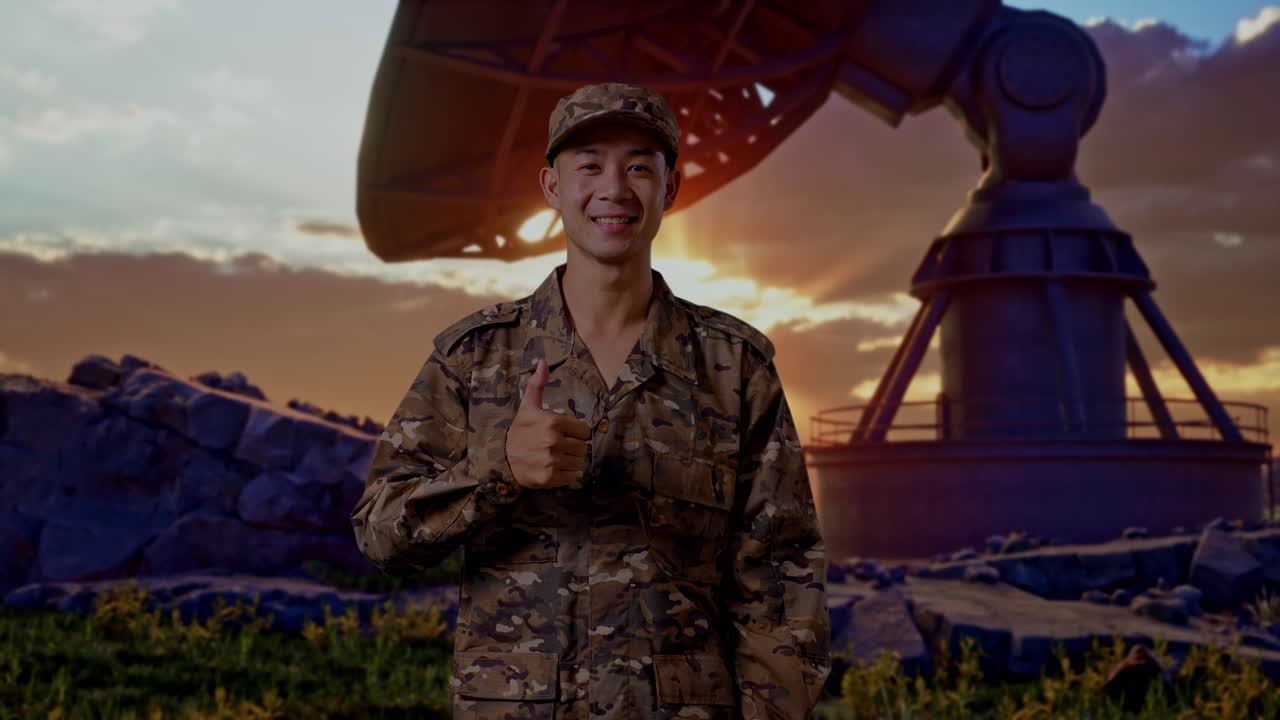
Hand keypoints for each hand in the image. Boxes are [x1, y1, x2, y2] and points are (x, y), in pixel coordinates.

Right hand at [505, 357, 590, 488]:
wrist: (502, 458)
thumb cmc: (519, 431)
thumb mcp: (528, 406)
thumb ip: (537, 384)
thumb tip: (542, 361)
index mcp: (553, 422)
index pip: (584, 430)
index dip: (577, 432)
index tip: (565, 433)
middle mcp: (553, 441)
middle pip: (583, 447)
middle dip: (574, 447)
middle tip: (560, 446)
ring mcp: (551, 461)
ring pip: (580, 462)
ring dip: (572, 461)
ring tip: (558, 457)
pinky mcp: (549, 478)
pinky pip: (573, 477)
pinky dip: (568, 475)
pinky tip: (556, 468)